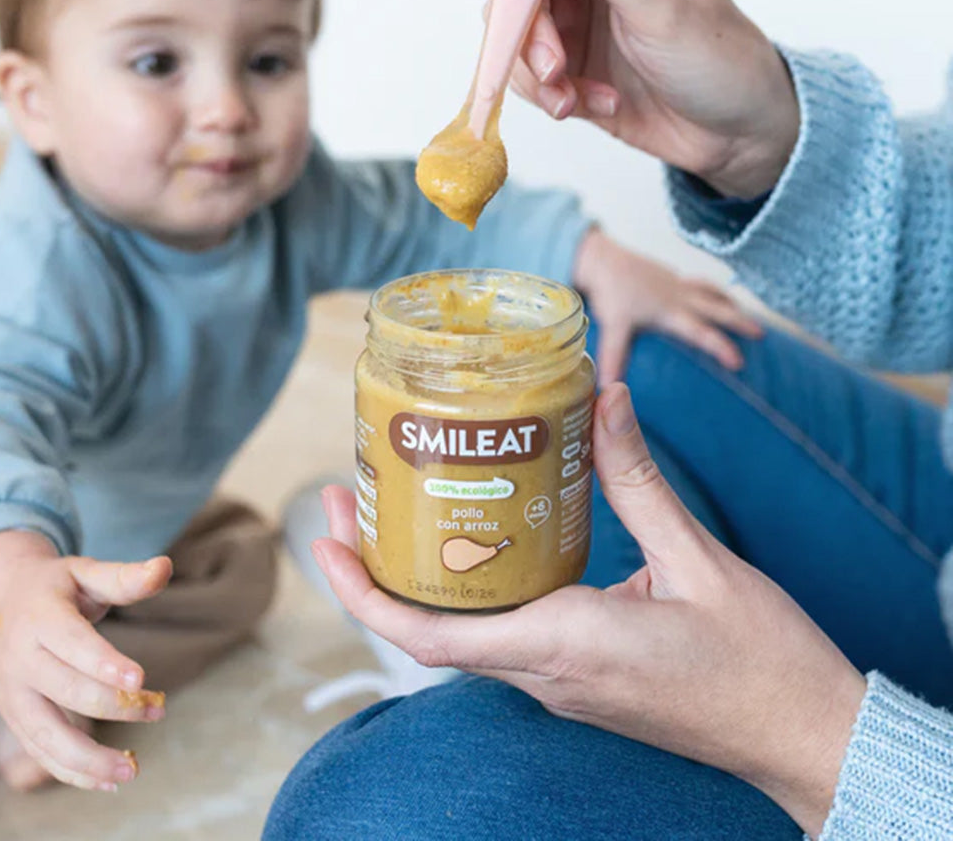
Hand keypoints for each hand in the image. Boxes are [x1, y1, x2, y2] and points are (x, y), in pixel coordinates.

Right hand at [0, 531, 170, 790]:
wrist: (2, 602)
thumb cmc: (57, 587)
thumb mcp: (86, 572)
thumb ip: (125, 577)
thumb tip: (165, 566)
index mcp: (38, 617)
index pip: (71, 643)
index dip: (104, 663)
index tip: (141, 681)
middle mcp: (18, 659)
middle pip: (64, 691)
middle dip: (114, 706)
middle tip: (159, 708)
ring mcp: (12, 695)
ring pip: (46, 735)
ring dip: (89, 758)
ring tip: (132, 769)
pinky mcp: (14, 719)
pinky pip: (41, 752)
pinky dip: (72, 773)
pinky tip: (108, 782)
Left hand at [312, 384, 865, 836]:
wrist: (810, 740)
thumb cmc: (763, 662)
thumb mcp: (698, 559)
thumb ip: (639, 480)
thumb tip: (606, 397)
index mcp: (566, 646)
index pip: (432, 637)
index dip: (366, 595)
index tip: (326, 542)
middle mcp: (550, 675)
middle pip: (430, 630)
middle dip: (374, 571)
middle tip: (343, 496)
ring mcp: (563, 684)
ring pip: (463, 634)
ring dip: (415, 577)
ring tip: (393, 505)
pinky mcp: (581, 678)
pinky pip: (503, 636)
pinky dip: (468, 589)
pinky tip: (473, 537)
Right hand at [474, 0, 799, 197]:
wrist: (736, 133)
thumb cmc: (718, 55)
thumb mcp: (660, 3)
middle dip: (522, 22)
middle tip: (553, 63)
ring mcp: (569, 17)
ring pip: (510, 29)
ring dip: (532, 68)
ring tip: (571, 96)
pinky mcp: (564, 64)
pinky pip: (524, 73)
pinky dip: (547, 94)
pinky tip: (590, 104)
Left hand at [572, 227, 762, 383]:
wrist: (603, 259)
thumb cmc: (610, 293)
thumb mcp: (612, 328)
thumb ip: (613, 357)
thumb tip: (608, 387)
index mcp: (670, 312)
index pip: (701, 332)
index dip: (721, 347)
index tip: (739, 362)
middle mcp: (680, 297)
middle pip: (718, 309)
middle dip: (740, 322)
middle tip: (762, 335)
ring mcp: (678, 285)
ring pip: (713, 293)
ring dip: (732, 305)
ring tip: (751, 318)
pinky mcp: (673, 277)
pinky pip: (701, 284)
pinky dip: (715, 292)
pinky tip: (718, 298)